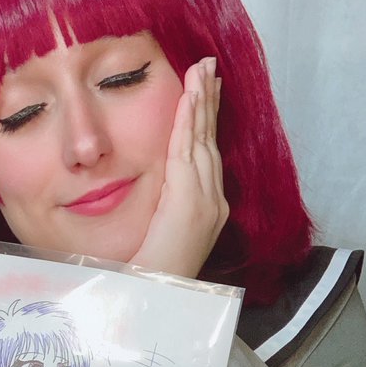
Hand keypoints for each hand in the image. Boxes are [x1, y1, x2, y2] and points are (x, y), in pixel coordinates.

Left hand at [129, 57, 228, 278]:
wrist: (158, 297)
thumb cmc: (152, 275)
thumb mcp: (160, 235)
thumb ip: (162, 210)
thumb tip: (154, 193)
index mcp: (207, 209)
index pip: (206, 155)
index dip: (206, 121)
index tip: (206, 92)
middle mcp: (213, 202)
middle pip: (211, 141)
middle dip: (210, 103)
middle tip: (210, 69)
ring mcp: (206, 201)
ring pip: (203, 140)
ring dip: (202, 102)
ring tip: (202, 70)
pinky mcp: (190, 201)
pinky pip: (189, 150)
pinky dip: (190, 119)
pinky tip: (191, 95)